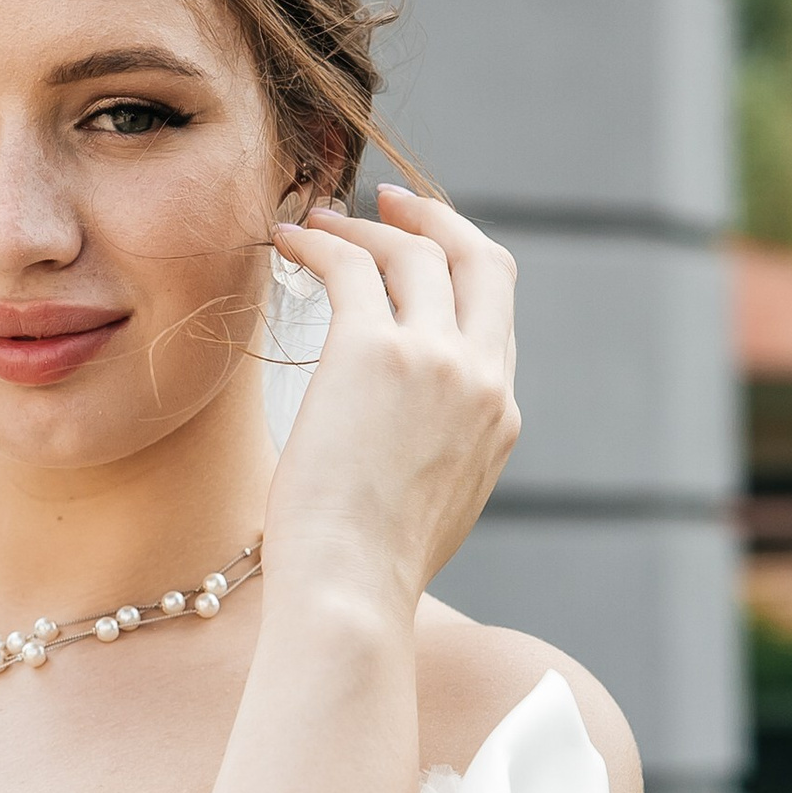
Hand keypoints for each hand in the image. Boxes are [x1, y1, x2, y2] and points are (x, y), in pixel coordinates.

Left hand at [263, 189, 517, 607]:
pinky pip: (352, 267)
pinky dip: (322, 243)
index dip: (458, 276)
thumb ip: (436, 457)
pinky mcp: (376, 351)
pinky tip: (290, 242)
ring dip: (365, 228)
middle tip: (390, 203)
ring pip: (415, 254)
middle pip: (483, 262)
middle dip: (437, 222)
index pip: (494, 320)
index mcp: (501, 418)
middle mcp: (482, 379)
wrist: (351, 589)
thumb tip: (398, 441)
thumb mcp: (432, 509)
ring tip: (317, 223)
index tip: (419, 255)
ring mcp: (438, 360)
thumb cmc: (368, 570)